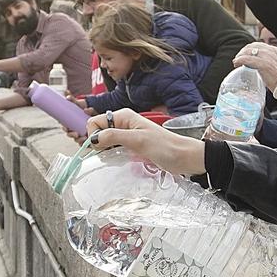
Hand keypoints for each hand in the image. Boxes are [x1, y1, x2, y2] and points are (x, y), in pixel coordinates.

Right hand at [81, 108, 206, 176]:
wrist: (183, 157)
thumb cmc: (164, 147)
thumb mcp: (138, 140)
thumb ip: (114, 136)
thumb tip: (94, 139)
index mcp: (123, 116)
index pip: (94, 122)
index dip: (93, 136)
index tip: (102, 149)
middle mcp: (123, 123)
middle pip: (98, 131)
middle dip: (97, 144)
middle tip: (107, 155)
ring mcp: (127, 135)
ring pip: (105, 141)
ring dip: (104, 151)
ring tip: (114, 159)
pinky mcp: (132, 146)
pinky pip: (113, 148)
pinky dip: (112, 155)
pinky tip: (119, 161)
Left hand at [232, 40, 276, 89]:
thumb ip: (269, 64)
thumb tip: (260, 68)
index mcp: (274, 50)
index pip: (257, 45)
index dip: (248, 50)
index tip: (243, 56)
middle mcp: (270, 51)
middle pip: (251, 46)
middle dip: (242, 52)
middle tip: (238, 60)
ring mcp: (267, 57)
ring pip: (247, 51)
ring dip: (239, 56)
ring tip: (236, 62)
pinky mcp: (263, 64)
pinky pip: (247, 59)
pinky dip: (239, 60)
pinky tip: (236, 63)